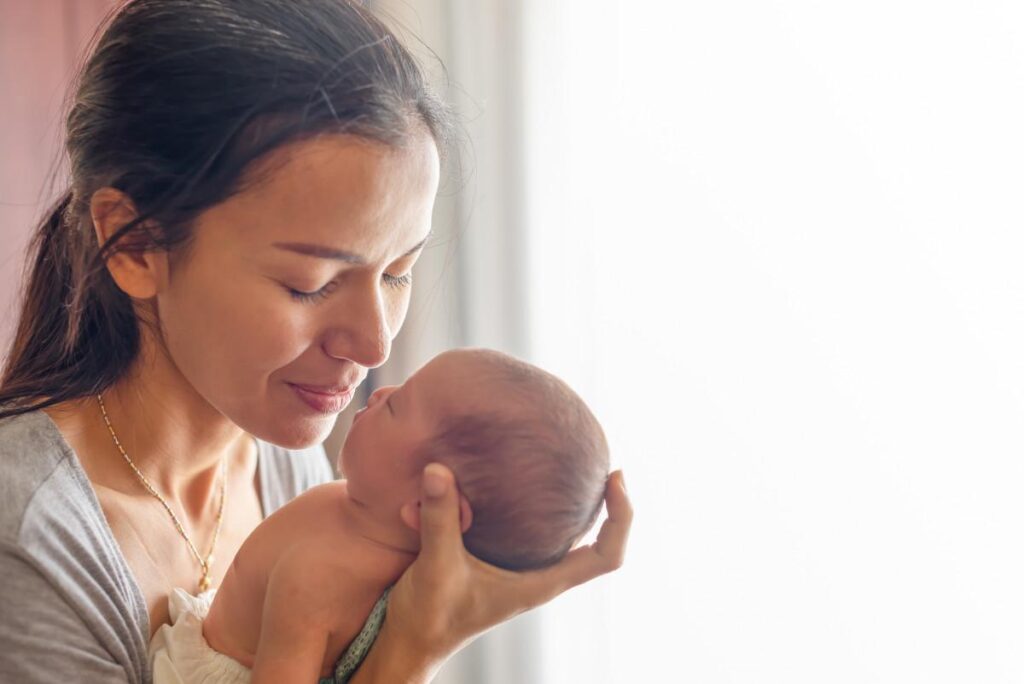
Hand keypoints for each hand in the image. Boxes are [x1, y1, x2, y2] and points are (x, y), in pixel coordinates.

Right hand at [384, 462, 631, 669]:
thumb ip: (440, 518)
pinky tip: (518, 480)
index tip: (615, 478)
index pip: (605, 557)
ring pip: (564, 536)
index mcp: (540, 583)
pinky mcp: (501, 562)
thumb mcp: (435, 564)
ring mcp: (521, 570)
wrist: (409, 641)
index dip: (621, 518)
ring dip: (572, 505)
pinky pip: (530, 530)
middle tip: (604, 467)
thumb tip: (439, 470)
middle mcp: (539, 576)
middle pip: (597, 544)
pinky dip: (532, 505)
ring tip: (574, 466)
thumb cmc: (429, 615)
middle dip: (606, 505)